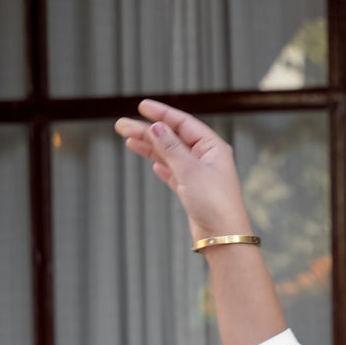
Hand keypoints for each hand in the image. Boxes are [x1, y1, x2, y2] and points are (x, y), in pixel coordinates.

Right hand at [114, 100, 249, 240]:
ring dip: (150, 147)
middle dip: (147, 131)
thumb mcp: (190, 170)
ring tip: (128, 140)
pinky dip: (162, 166)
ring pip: (170, 155)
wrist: (223, 238)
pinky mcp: (193, 191)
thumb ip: (171, 147)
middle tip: (122, 126)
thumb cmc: (215, 204)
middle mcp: (207, 158)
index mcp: (212, 147)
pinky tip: (152, 162)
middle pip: (172, 138)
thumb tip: (157, 126)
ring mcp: (199, 175)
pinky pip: (174, 172)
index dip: (162, 113)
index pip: (183, 123)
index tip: (142, 106)